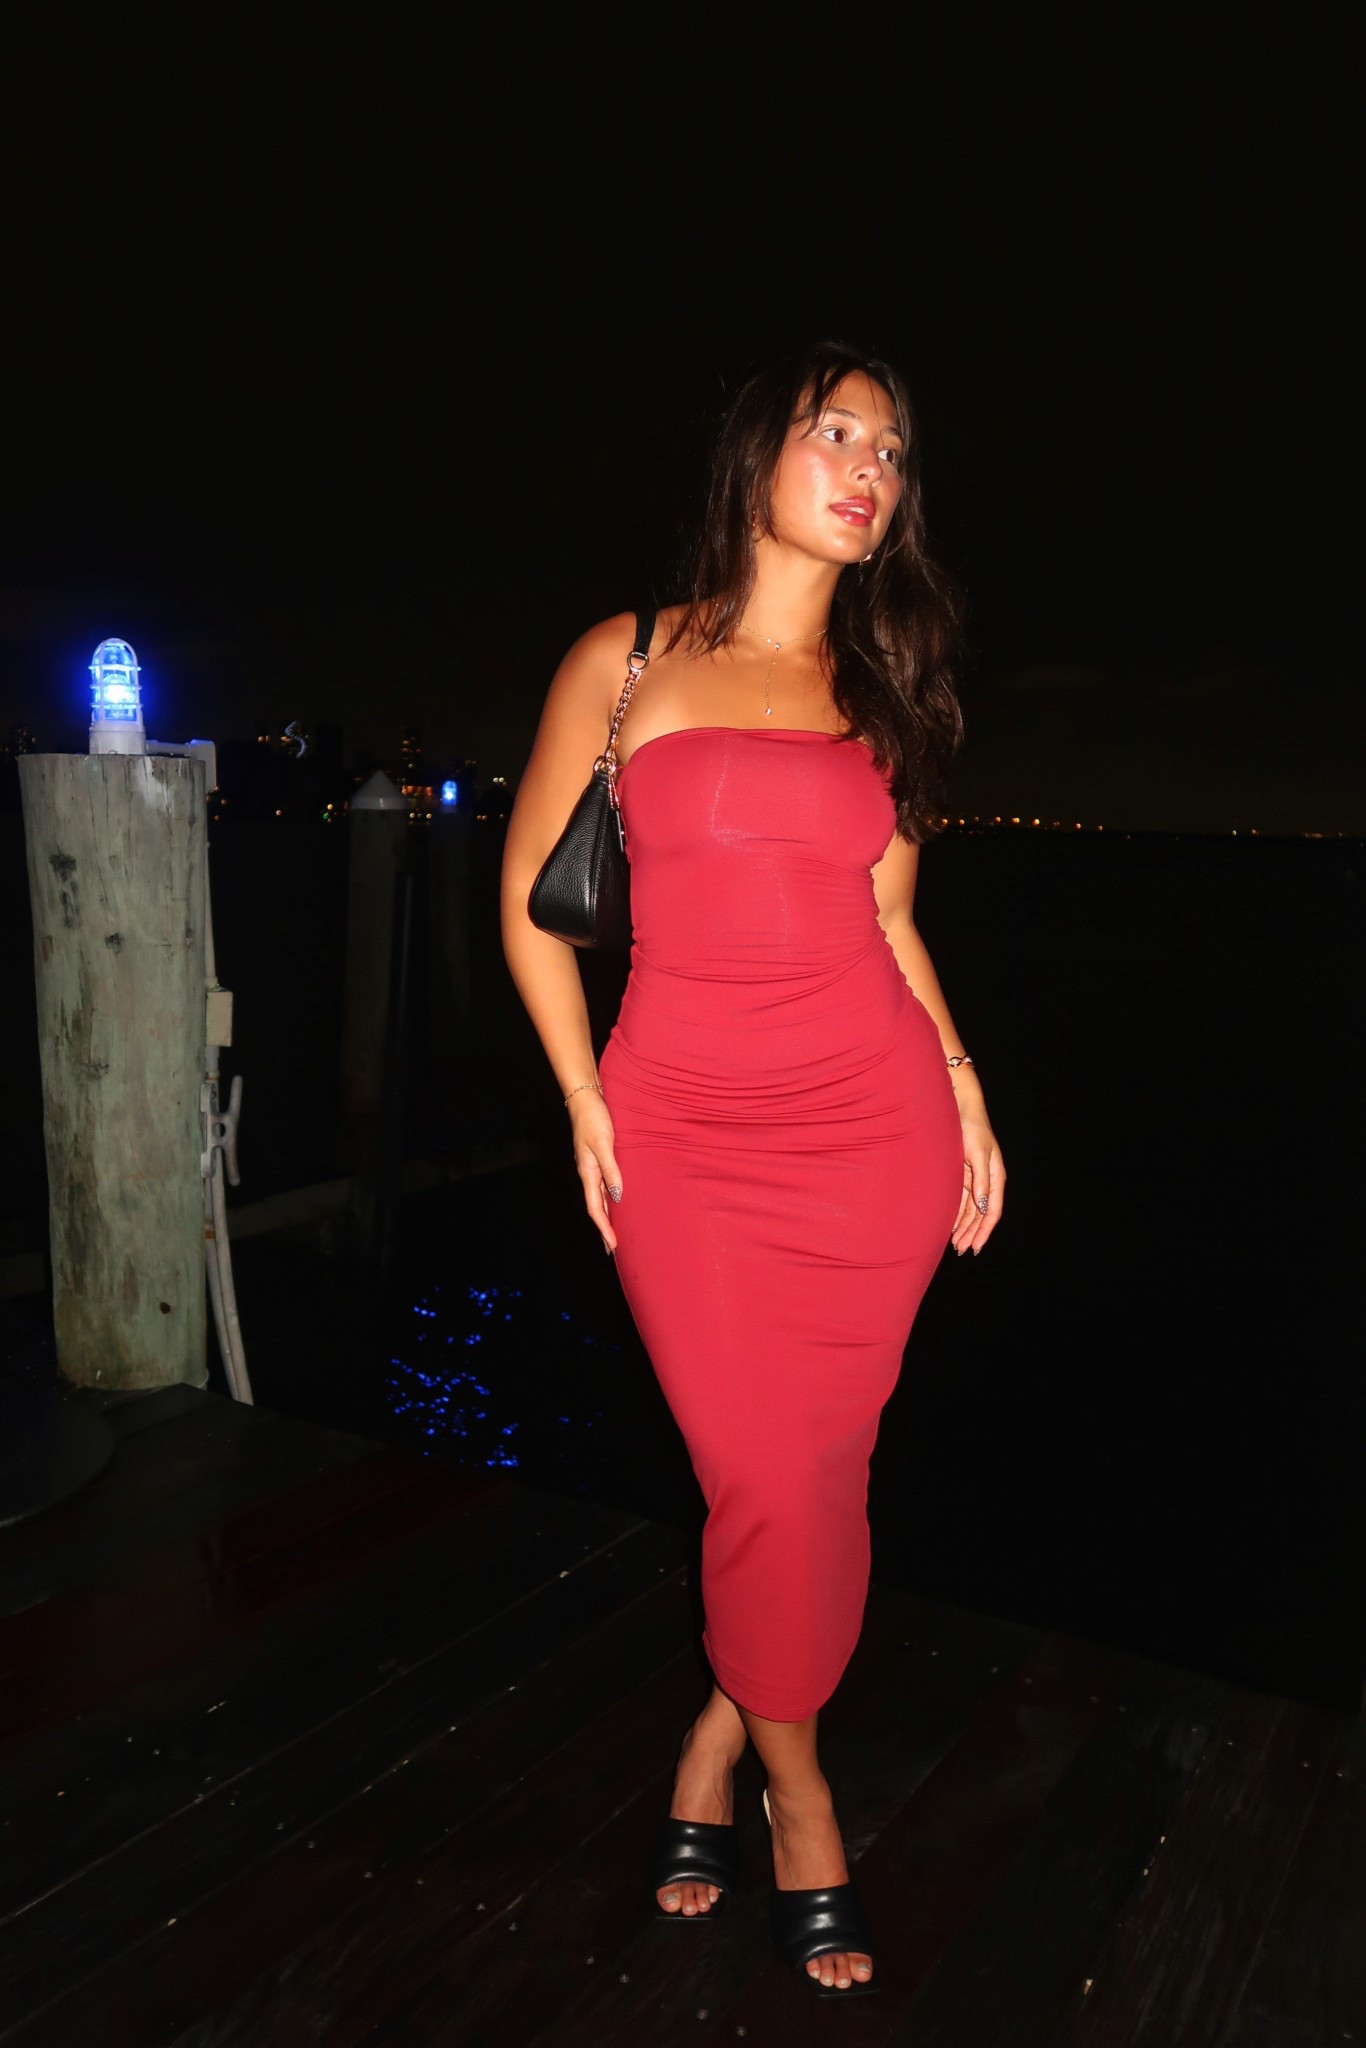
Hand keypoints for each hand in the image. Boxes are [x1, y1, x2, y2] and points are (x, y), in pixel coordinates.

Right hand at [569, 1091, 622, 1252]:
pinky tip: (617, 1200)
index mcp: (587, 1172)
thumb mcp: (604, 1143)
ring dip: (607, 1215)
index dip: (604, 1228)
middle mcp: (589, 1173)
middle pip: (596, 1207)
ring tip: (615, 1231)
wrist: (586, 1098)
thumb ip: (611, 1169)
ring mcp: (593, 1166)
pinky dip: (610, 1198)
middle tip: (612, 1248)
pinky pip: (604, 1184)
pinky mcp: (598, 1158)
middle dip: (604, 1228)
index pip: (595, 1208)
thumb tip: (617, 1196)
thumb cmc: (594, 1118)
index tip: (613, 1245)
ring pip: (600, 1197)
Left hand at [951, 1110, 1004, 1255]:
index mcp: (996, 1178)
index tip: (975, 1247)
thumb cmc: (972, 1128)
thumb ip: (981, 1181)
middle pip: (981, 1215)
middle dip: (972, 1233)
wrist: (960, 1110)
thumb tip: (983, 1207)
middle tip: (961, 1250)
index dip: (984, 1231)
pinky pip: (960, 1201)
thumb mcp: (978, 1154)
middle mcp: (987, 1182)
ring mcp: (974, 1179)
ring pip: (970, 1210)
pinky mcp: (962, 1175)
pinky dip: (956, 1214)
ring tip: (955, 1244)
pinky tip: (950, 1226)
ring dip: (964, 1227)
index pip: (992, 1211)